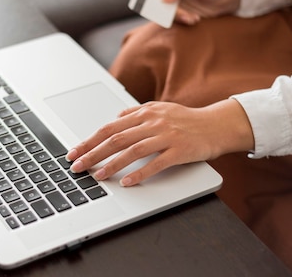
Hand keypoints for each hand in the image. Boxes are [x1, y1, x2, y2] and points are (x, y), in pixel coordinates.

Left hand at [67, 99, 253, 186]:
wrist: (217, 124)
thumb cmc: (187, 120)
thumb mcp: (160, 109)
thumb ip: (137, 113)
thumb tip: (116, 118)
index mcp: (145, 113)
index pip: (109, 128)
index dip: (89, 141)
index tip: (74, 153)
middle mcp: (153, 122)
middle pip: (115, 139)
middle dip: (92, 154)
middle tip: (77, 167)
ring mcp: (166, 136)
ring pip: (132, 151)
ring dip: (111, 164)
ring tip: (97, 176)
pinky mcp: (179, 151)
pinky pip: (155, 163)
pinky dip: (139, 174)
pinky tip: (127, 182)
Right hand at [155, 0, 239, 24]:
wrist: (223, 2)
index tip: (162, 2)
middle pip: (153, 1)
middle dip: (164, 10)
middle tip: (181, 13)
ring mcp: (169, 2)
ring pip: (160, 13)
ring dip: (176, 17)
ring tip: (192, 18)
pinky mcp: (174, 14)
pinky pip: (170, 20)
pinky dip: (181, 21)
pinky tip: (194, 19)